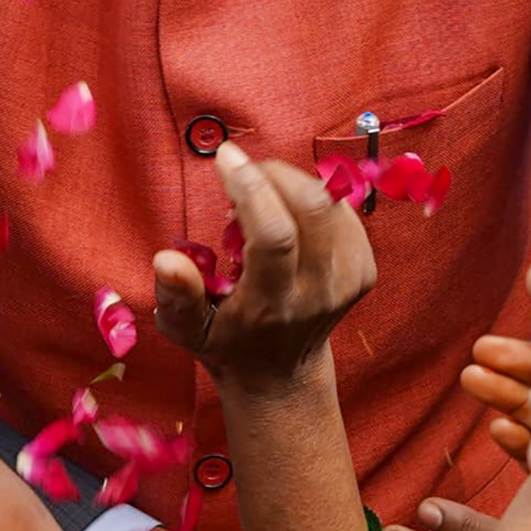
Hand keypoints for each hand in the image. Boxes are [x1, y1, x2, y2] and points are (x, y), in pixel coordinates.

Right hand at [153, 142, 375, 389]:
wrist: (279, 373)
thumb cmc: (225, 341)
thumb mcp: (187, 328)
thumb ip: (176, 295)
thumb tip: (166, 258)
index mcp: (274, 304)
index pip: (274, 234)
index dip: (250, 187)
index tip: (226, 157)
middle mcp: (319, 292)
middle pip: (311, 207)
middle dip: (273, 173)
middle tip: (242, 174)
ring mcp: (348, 280)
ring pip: (331, 202)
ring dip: (291, 182)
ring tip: (261, 197)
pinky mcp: (364, 270)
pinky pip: (343, 211)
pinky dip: (312, 196)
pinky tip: (287, 211)